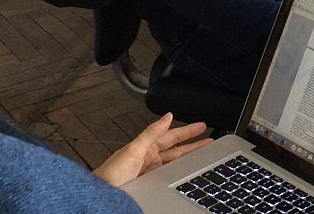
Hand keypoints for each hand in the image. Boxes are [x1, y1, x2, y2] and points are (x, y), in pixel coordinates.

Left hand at [92, 112, 212, 186]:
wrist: (103, 196)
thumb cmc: (110, 175)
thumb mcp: (133, 149)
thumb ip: (150, 133)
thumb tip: (166, 116)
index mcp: (145, 147)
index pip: (171, 136)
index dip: (187, 131)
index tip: (200, 125)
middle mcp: (148, 159)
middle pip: (176, 149)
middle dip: (193, 143)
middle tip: (209, 138)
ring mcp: (150, 173)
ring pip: (175, 162)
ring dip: (189, 157)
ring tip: (205, 154)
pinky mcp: (151, 185)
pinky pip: (171, 174)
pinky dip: (181, 171)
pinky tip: (188, 171)